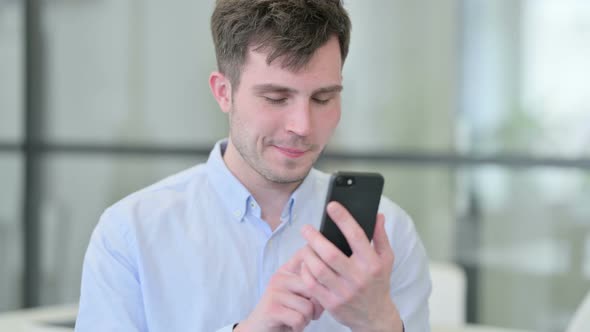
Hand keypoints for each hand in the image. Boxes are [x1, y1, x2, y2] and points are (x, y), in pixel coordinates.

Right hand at [235, 250, 323, 331]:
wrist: (259, 330)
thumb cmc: (284, 314)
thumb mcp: (298, 295)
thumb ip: (311, 285)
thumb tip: (330, 280)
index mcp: (286, 271)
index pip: (305, 254)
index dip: (317, 264)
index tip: (320, 277)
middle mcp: (279, 278)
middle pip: (313, 287)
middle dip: (316, 306)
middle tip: (308, 314)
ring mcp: (274, 292)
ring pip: (308, 307)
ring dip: (306, 320)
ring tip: (296, 319)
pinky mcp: (272, 309)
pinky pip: (299, 319)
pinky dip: (298, 327)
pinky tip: (290, 326)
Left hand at [299, 201, 402, 331]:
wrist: (375, 317)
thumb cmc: (378, 283)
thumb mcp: (386, 259)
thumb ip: (380, 237)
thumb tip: (377, 215)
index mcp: (372, 264)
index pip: (357, 236)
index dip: (343, 219)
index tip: (331, 206)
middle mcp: (358, 278)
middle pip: (330, 253)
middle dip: (314, 238)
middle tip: (306, 228)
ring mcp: (343, 292)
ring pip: (318, 269)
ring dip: (307, 254)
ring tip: (306, 246)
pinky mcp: (331, 304)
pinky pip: (312, 284)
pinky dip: (305, 271)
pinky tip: (306, 264)